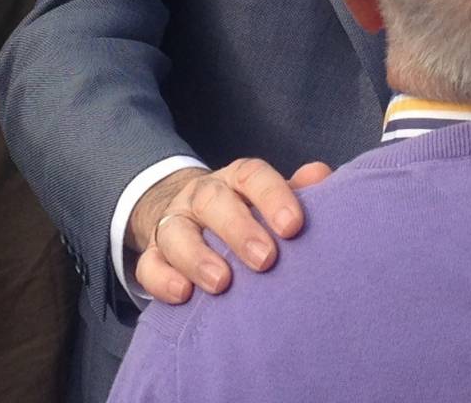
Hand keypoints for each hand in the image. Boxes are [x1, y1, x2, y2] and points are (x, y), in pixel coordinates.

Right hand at [128, 158, 332, 304]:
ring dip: (197, 257)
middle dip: (238, 230)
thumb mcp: (272, 199)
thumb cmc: (247, 214)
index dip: (272, 196)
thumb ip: (298, 190)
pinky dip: (162, 280)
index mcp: (236, 180)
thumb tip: (322, 175)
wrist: (192, 216)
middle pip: (213, 201)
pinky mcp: (152, 254)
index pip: (252, 176)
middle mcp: (201, 196)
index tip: (293, 226)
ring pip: (175, 232)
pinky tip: (183, 295)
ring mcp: (173, 224)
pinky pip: (148, 264)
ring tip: (221, 284)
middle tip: (265, 260)